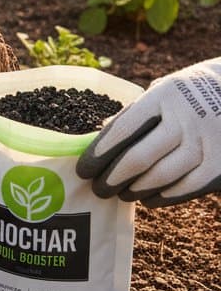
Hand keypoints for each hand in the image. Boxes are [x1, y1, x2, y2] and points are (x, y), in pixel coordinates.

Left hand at [76, 59, 220, 206]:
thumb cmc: (185, 97)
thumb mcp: (160, 93)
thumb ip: (134, 115)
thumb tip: (97, 140)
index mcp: (163, 96)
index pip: (123, 129)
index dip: (99, 153)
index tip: (83, 169)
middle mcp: (186, 119)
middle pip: (139, 158)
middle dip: (112, 178)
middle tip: (97, 188)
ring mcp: (207, 142)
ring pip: (161, 176)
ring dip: (135, 190)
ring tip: (120, 193)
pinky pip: (187, 188)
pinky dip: (163, 196)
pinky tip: (148, 198)